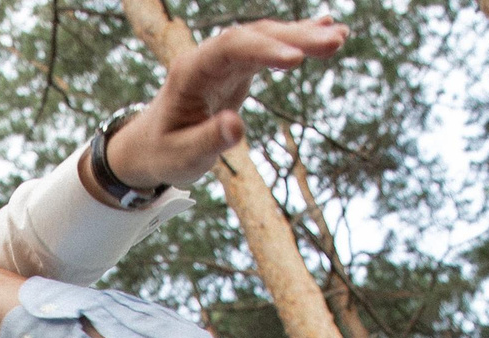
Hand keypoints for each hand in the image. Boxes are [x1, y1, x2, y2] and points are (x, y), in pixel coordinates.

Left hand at [106, 16, 348, 189]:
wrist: (149, 145)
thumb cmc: (163, 152)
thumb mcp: (180, 156)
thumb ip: (206, 141)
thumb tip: (236, 127)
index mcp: (190, 73)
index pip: (230, 50)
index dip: (263, 50)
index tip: (296, 60)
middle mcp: (208, 59)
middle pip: (254, 37)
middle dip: (294, 37)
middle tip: (335, 43)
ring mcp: (224, 61)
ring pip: (265, 38)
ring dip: (302, 36)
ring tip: (340, 37)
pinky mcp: (237, 69)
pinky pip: (269, 48)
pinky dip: (296, 40)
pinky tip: (327, 29)